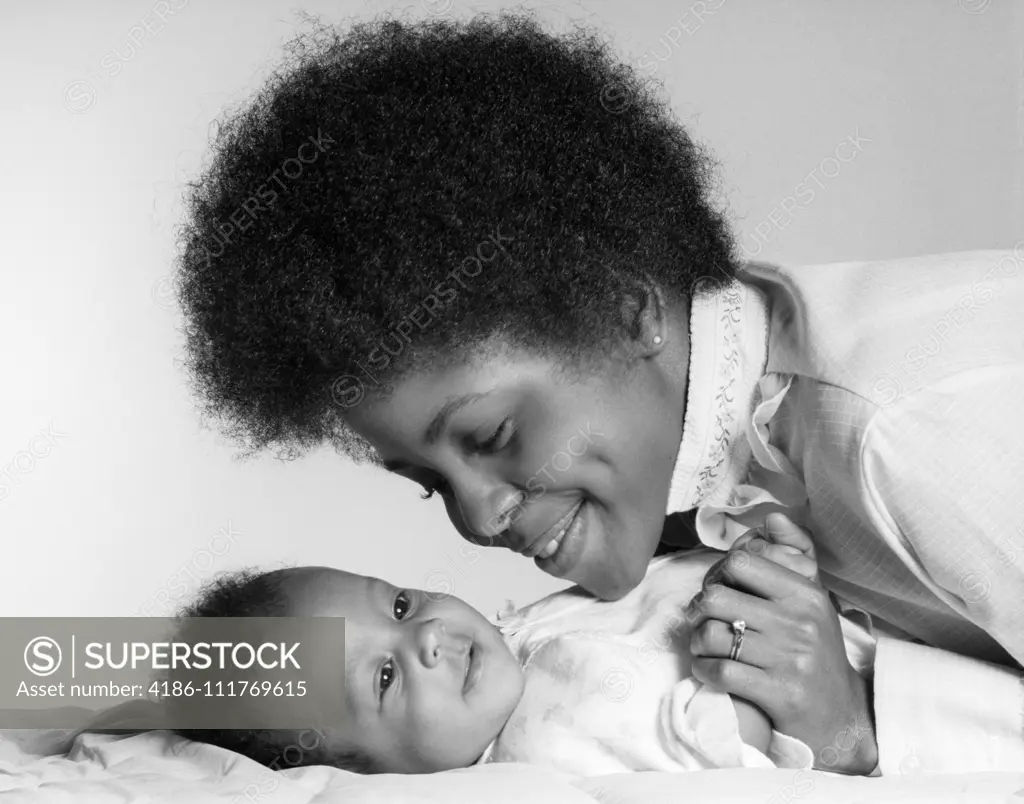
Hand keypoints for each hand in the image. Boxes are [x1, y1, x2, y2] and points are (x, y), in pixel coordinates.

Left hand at [686, 514, 877, 773]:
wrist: (841, 715)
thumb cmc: (816, 651)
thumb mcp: (812, 600)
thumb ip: (792, 555)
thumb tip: (772, 516)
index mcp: (806, 593)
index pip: (740, 562)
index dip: (718, 574)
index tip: (719, 590)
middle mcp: (800, 622)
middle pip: (717, 597)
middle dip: (699, 609)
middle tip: (703, 620)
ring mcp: (790, 658)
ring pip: (713, 634)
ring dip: (698, 642)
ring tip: (704, 646)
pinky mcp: (779, 693)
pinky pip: (721, 671)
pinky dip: (704, 670)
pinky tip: (709, 669)